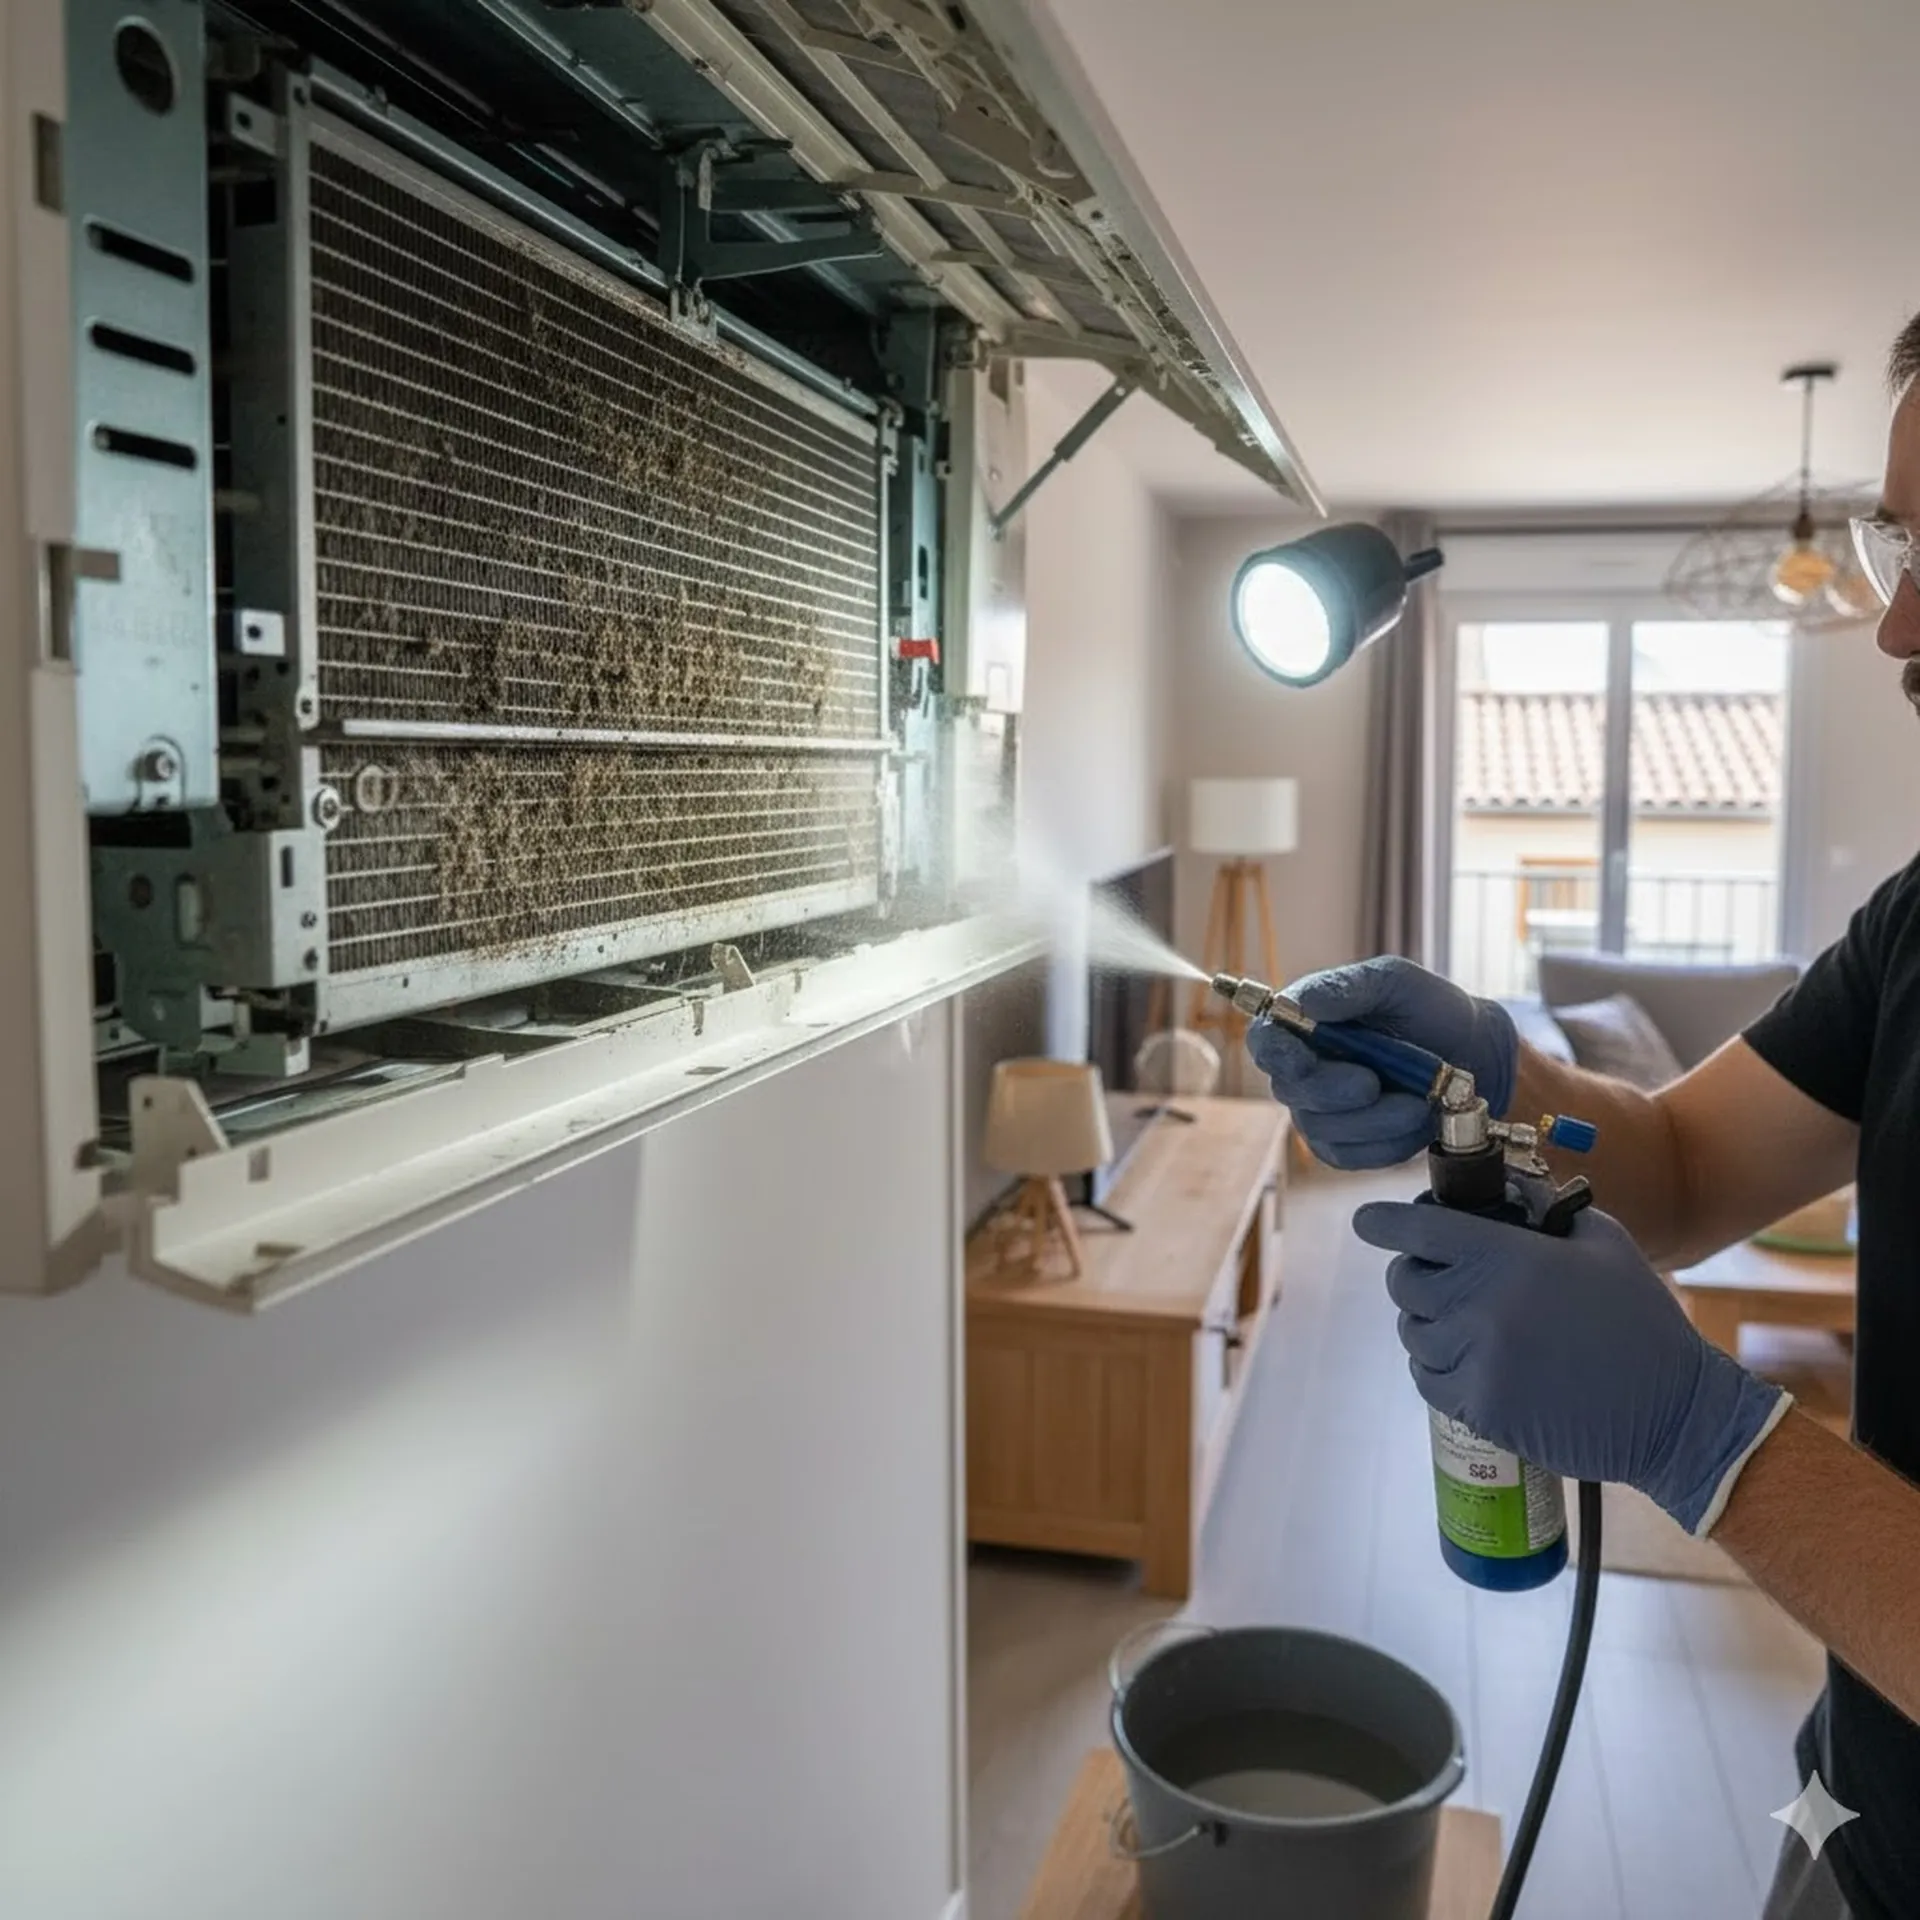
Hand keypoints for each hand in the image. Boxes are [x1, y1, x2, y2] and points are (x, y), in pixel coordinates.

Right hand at [1244, 957, 1517, 1169]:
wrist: (1477, 1055)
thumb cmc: (1431, 1011)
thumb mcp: (1395, 983)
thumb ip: (1347, 988)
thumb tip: (1300, 1001)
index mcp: (1305, 1023)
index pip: (1265, 1041)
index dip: (1276, 1053)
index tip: (1305, 1058)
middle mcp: (1304, 1070)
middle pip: (1289, 1090)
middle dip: (1331, 1090)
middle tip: (1372, 1083)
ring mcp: (1321, 1112)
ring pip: (1322, 1128)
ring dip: (1373, 1119)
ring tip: (1417, 1100)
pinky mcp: (1345, 1147)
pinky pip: (1350, 1156)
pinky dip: (1388, 1142)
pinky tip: (1416, 1120)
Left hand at [1354, 1200, 1789, 1534]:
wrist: (1671, 1412)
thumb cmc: (1639, 1320)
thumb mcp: (1601, 1243)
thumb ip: (1543, 1210)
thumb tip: (1501, 1189)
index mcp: (1508, 1257)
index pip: (1418, 1230)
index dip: (1382, 1222)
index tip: (1366, 1222)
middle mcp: (1482, 1306)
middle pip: (1405, 1283)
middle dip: (1414, 1275)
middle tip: (1440, 1277)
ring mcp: (1478, 1361)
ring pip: (1413, 1334)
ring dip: (1428, 1324)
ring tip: (1466, 1322)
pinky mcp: (1481, 1409)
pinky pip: (1429, 1380)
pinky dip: (1438, 1369)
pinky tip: (1470, 1361)